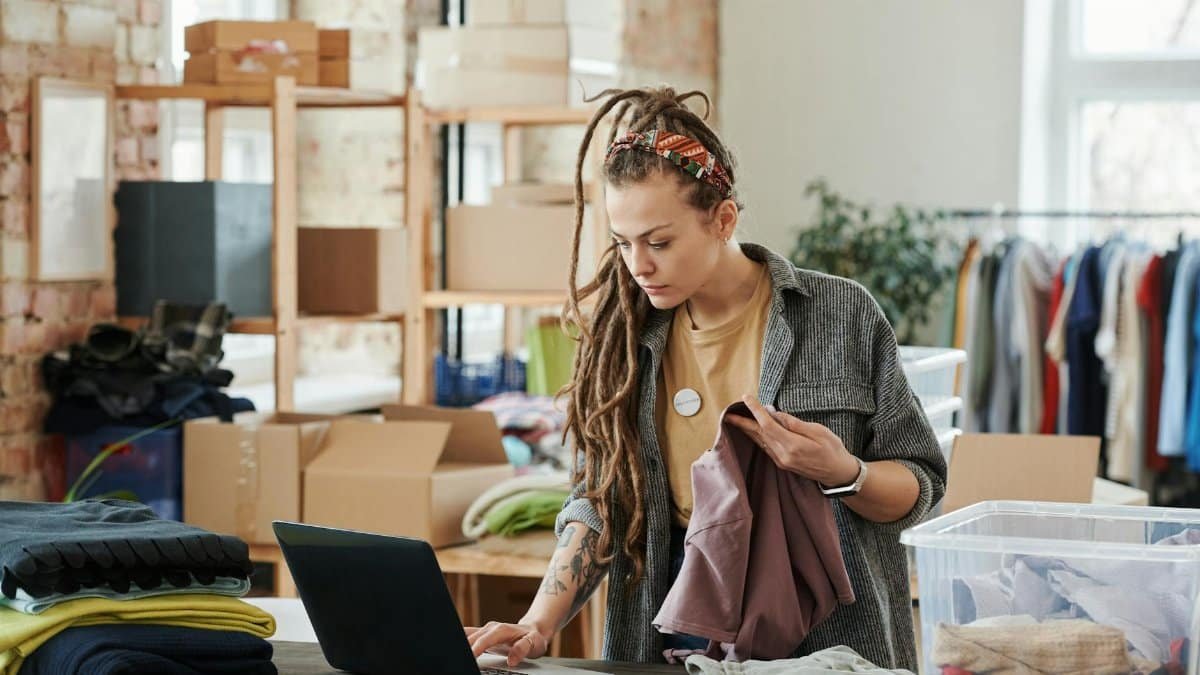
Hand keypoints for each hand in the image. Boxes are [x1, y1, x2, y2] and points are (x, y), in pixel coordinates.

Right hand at [464, 621, 551, 667]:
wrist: (533, 630)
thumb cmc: (533, 637)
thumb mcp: (534, 643)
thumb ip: (523, 649)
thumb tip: (512, 659)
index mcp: (501, 630)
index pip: (484, 640)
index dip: (475, 649)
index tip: (469, 657)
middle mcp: (491, 628)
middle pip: (471, 638)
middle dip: (463, 647)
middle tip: (459, 661)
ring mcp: (485, 631)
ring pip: (467, 635)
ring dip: (461, 643)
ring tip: (453, 654)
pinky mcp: (482, 635)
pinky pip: (467, 636)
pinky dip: (461, 641)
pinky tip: (457, 648)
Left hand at [727, 394, 860, 485]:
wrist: (838, 473)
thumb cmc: (833, 450)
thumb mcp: (819, 431)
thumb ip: (795, 423)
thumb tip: (776, 414)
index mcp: (793, 446)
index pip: (767, 425)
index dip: (755, 411)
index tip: (746, 398)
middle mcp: (783, 455)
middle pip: (758, 435)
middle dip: (742, 423)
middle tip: (728, 414)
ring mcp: (782, 461)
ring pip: (760, 442)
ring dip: (747, 430)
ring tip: (735, 420)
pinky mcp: (783, 463)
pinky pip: (766, 447)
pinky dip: (757, 437)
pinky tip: (752, 431)